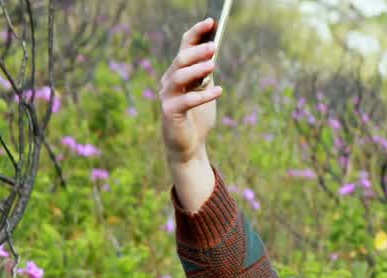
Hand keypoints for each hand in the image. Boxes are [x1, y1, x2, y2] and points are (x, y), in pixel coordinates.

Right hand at [160, 18, 222, 165]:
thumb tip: (213, 51)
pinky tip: (219, 91)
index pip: (183, 47)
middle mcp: (169, 81)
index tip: (212, 21)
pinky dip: (203, 95)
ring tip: (214, 64)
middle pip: (180, 60)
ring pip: (179, 76)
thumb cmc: (197, 117)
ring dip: (197, 69)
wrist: (189, 146)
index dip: (196, 33)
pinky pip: (186, 100)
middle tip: (214, 46)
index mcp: (177, 72)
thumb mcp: (204, 91)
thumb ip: (206, 74)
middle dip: (197, 51)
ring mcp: (167, 96)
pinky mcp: (170, 112)